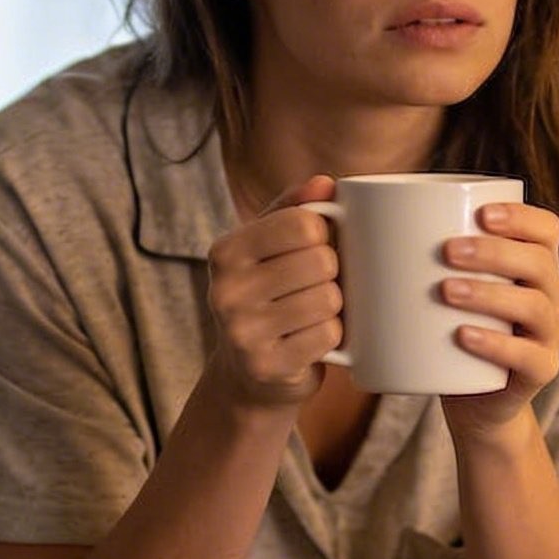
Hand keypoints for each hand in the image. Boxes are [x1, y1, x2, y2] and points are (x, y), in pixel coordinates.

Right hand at [204, 174, 342, 408]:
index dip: (324, 235)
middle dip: (331, 274)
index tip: (313, 249)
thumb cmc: (269, 297)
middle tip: (314, 286)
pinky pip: (329, 335)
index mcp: (226, 251)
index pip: (305, 223)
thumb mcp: (271, 248)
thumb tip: (327, 183)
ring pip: (329, 300)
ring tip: (311, 313)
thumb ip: (297, 208)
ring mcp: (242, 332)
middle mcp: (226, 290)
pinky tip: (310, 339)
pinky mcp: (266, 366)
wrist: (249, 375)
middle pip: (321, 261)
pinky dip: (331, 337)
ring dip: (333, 307)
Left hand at [437, 199, 558, 437]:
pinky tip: (463, 335)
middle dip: (495, 252)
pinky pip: (529, 356)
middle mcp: (551, 295)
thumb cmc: (450, 327)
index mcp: (535, 264)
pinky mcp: (541, 371)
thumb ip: (414, 249)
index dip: (521, 216)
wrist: (473, 397)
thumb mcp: (441, 284)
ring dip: (490, 294)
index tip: (480, 212)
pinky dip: (496, 345)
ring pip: (534, 306)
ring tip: (446, 291)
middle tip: (447, 251)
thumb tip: (337, 202)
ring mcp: (549, 335)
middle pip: (539, 262)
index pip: (545, 229)